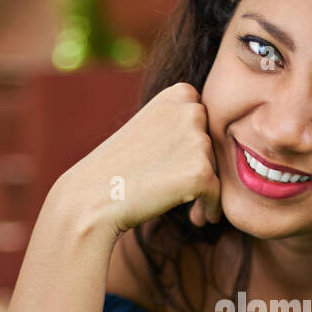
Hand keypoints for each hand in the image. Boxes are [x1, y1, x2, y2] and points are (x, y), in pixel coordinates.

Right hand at [54, 81, 221, 240]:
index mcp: (179, 93)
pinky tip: (199, 219)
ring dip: (207, 191)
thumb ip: (182, 123)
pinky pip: (218, 194)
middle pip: (216, 144)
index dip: (197, 146)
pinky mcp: (201, 172)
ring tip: (189, 208)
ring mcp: (197, 140)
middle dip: (205, 169)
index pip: (208, 121)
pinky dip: (212, 209)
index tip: (181, 165)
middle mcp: (191, 110)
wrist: (92, 197)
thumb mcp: (152, 126)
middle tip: (187, 192)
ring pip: (218, 170)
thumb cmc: (120, 166)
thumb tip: (219, 140)